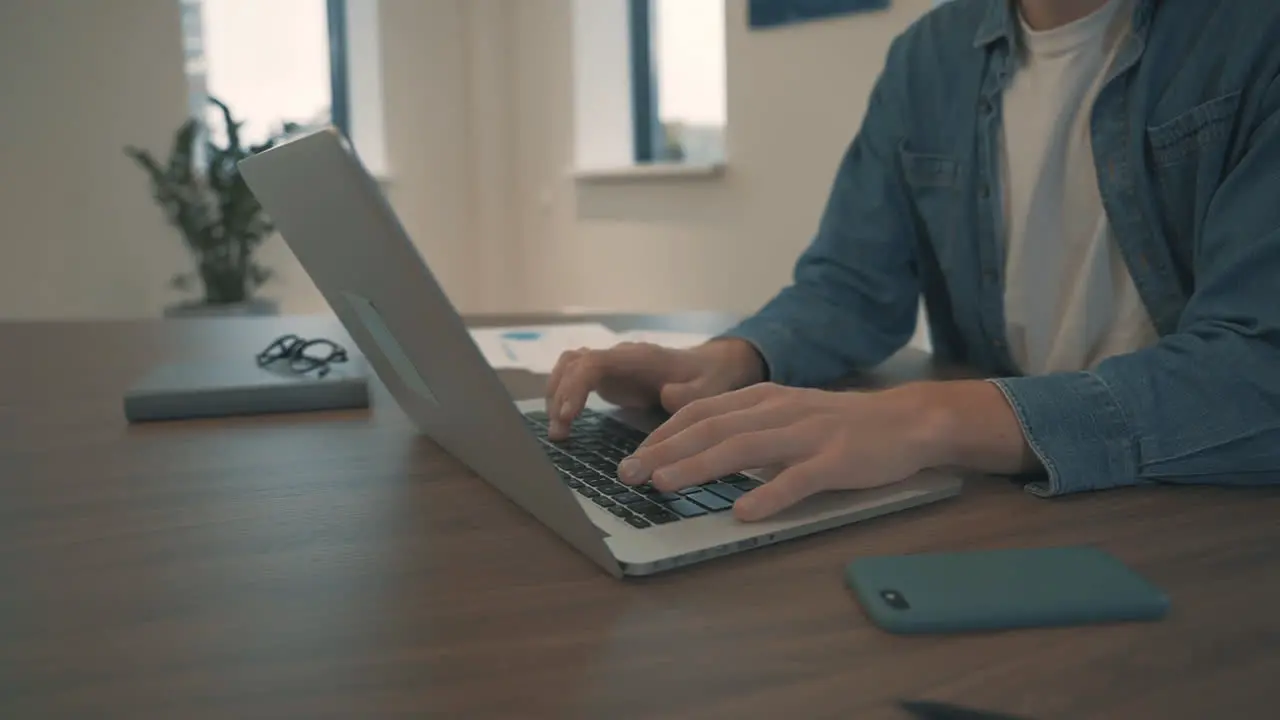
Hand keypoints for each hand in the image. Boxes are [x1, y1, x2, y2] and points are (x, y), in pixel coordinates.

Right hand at [544, 338, 764, 439]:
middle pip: (573, 363)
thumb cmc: (708, 378)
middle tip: (559, 434)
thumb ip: (689, 393)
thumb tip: (666, 395)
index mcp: (638, 357)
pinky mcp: (609, 376)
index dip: (576, 386)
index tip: (569, 415)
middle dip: (559, 396)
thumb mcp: (708, 388)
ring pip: (569, 367)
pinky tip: (565, 424)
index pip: (594, 362)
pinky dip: (563, 396)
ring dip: (556, 396)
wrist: (710, 366)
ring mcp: (611, 364)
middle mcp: (619, 355)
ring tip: (558, 433)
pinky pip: (576, 378)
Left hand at [616, 382, 946, 520]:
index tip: (634, 455)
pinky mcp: (836, 461)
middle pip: (712, 428)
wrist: (907, 422)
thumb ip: (747, 426)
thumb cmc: (841, 425)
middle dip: (665, 450)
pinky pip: (798, 479)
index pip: (702, 411)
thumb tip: (697, 448)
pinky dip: (769, 494)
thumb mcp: (787, 413)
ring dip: (699, 467)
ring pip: (744, 447)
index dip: (664, 433)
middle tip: (628, 474)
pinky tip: (744, 512)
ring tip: (665, 485)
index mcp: (764, 398)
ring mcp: (808, 434)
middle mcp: (780, 410)